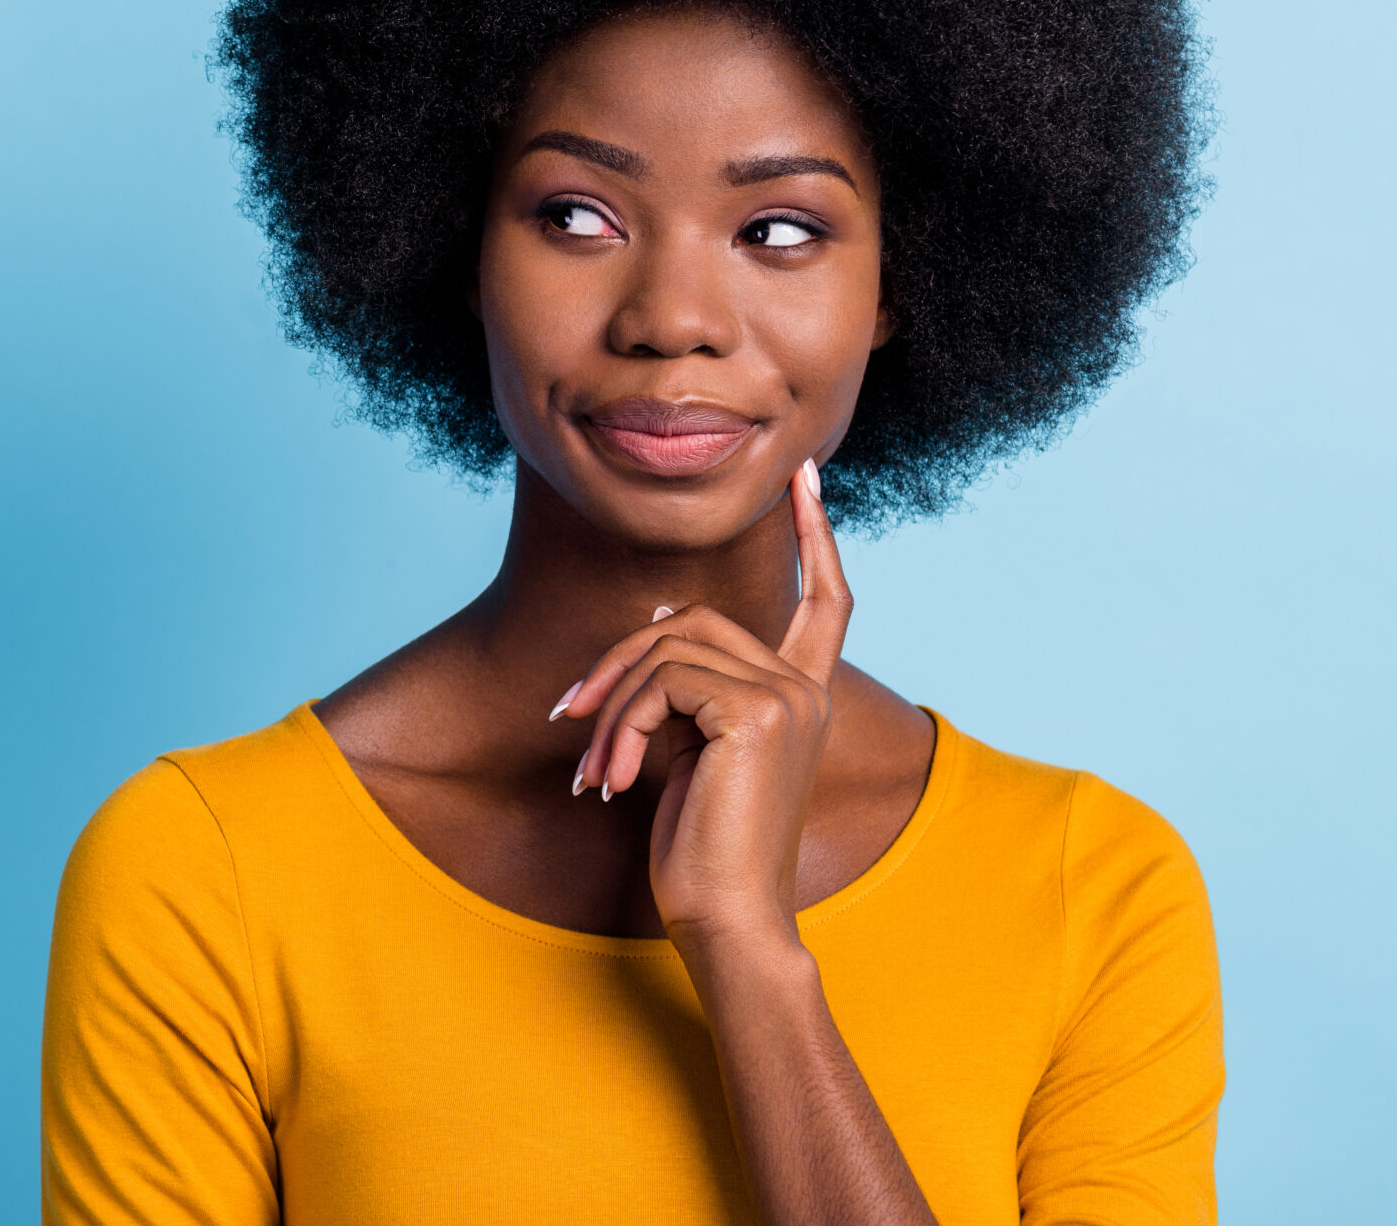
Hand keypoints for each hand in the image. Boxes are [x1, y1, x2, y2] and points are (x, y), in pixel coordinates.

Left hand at [554, 458, 854, 948]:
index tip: (804, 476)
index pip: (827, 598)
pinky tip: (613, 781)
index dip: (816, 535)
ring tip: (592, 768)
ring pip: (669, 649)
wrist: (728, 920)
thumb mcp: (693, 751)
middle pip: (696, 620)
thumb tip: (659, 616)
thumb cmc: (703, 851)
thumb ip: (691, 687)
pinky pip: (661, 683)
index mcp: (802, 696)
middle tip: (569, 715)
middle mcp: (806, 690)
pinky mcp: (756, 712)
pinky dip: (622, 727)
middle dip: (621, 660)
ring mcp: (786, 697)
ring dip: (610, 706)